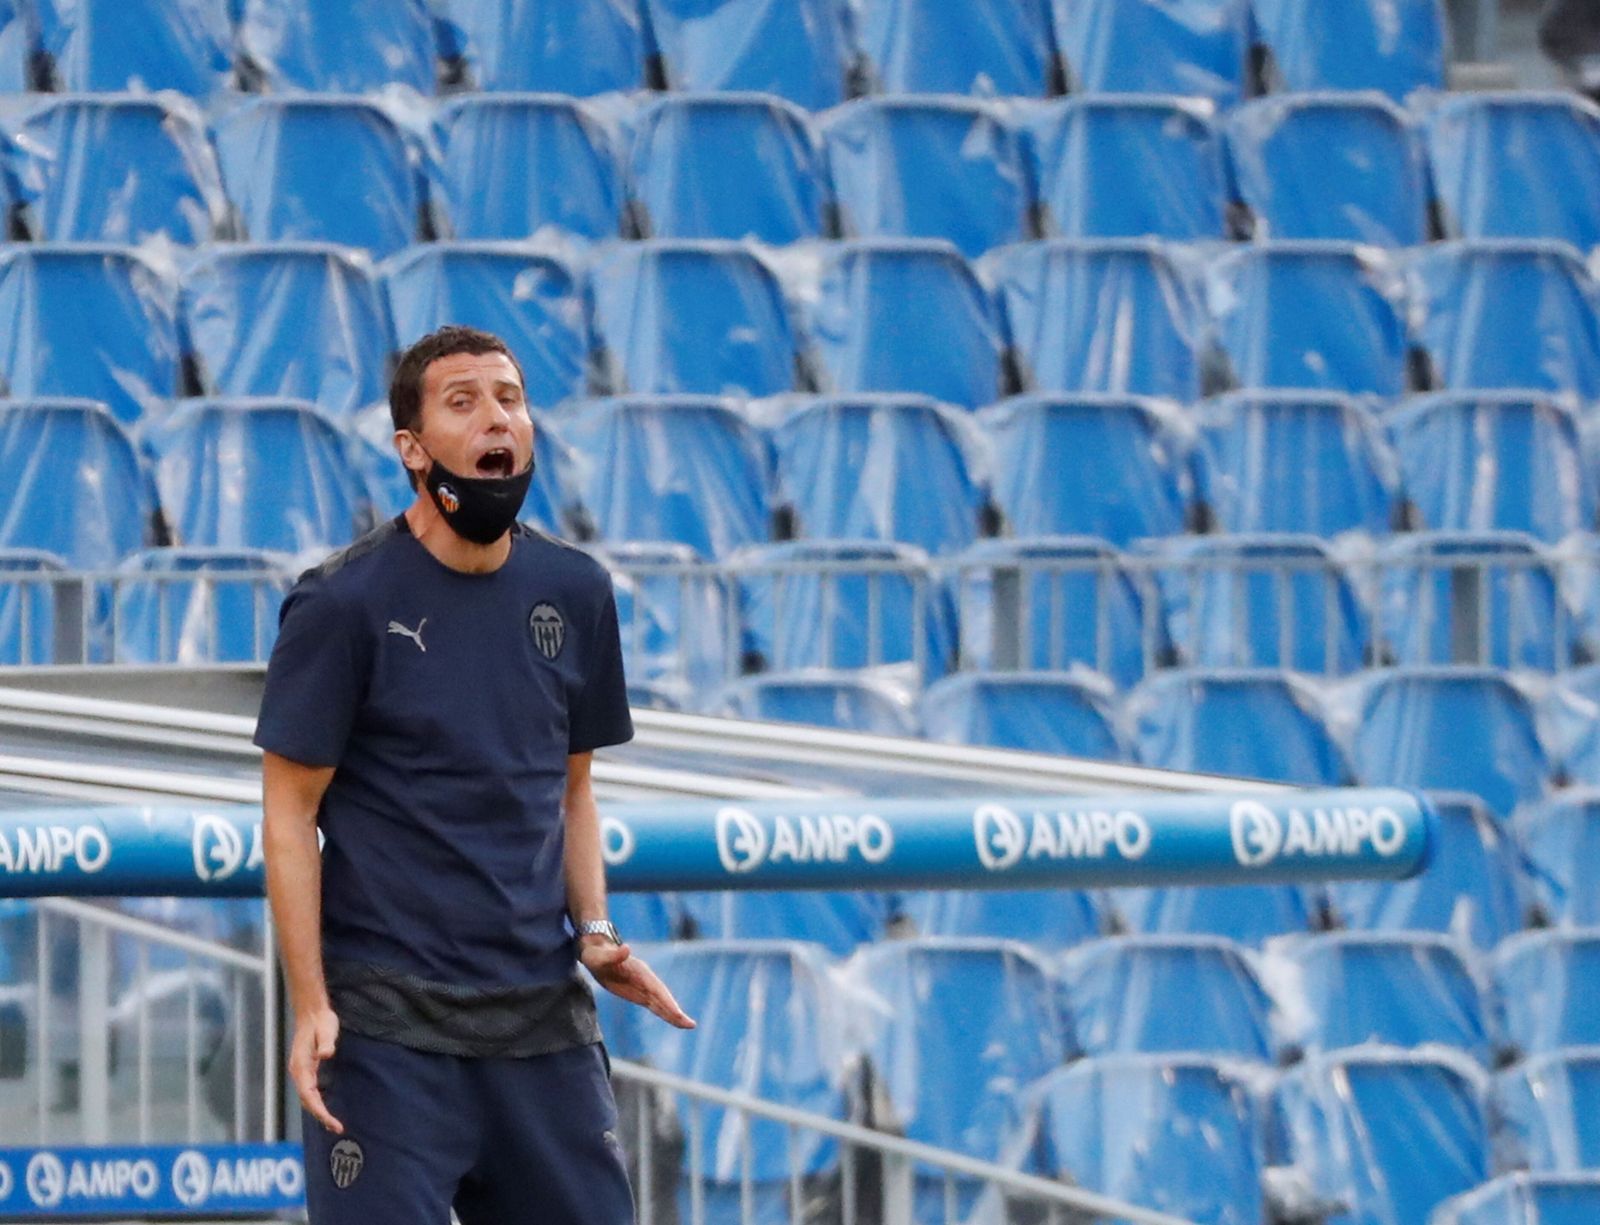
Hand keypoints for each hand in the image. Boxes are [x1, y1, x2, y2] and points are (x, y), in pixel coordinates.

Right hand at [289, 1007, 343, 1133]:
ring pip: (307, 1098)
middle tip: (337, 1128)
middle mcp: (298, 1072)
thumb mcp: (326, 1030)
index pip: (308, 1095)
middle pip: (307, 1101)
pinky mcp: (306, 1069)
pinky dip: (317, 1103)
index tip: (331, 1121)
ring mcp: (301, 1072)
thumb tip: (326, 1054)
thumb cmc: (320, 1021)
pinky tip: (325, 1108)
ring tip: (332, 1124)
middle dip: (320, 1116)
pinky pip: (310, 1091)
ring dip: (318, 1112)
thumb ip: (326, 1043)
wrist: (312, 1012)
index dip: (319, 1110)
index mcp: (301, 1067)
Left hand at [580, 939, 694, 1028]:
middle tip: (690, 1024)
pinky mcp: (639, 993)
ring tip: (688, 1025)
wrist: (597, 951)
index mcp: (639, 971)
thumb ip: (613, 955)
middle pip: (663, 997)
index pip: (656, 989)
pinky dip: (665, 1012)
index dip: (667, 1001)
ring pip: (661, 1002)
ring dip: (673, 1014)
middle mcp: (645, 979)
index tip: (677, 1013)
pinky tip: (674, 1019)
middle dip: (675, 1011)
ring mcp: (643, 986)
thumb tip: (627, 948)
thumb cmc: (596, 954)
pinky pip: (655, 1004)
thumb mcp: (599, 956)